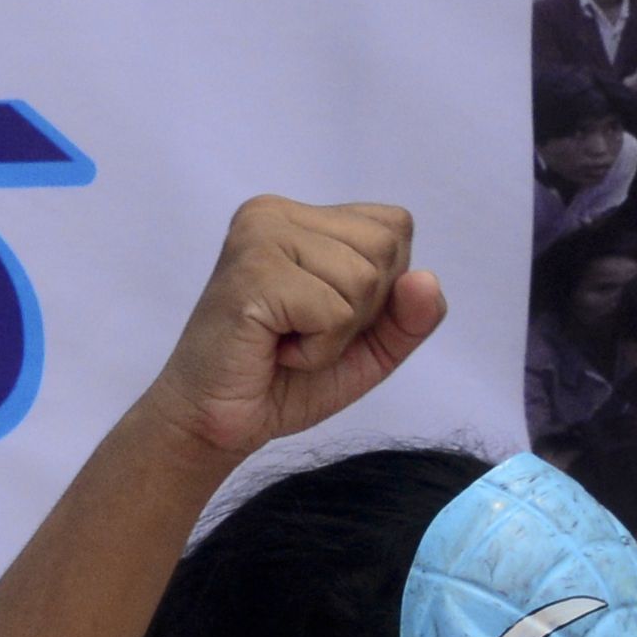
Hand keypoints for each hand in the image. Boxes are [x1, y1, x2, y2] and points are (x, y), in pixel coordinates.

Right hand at [139, 196, 445, 473]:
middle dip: (361, 310)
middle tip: (300, 332)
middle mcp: (274, 212)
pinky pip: (334, 311)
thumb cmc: (282, 380)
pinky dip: (316, 350)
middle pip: (386, 247)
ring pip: (365, 278)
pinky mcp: (252, 273)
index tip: (320, 314)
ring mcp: (259, 237)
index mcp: (301, 216)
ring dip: (336, 334)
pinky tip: (274, 351)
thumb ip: (411, 315)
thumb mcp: (369, 346)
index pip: (394, 226)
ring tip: (285, 341)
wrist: (212, 424)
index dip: (380, 287)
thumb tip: (424, 280)